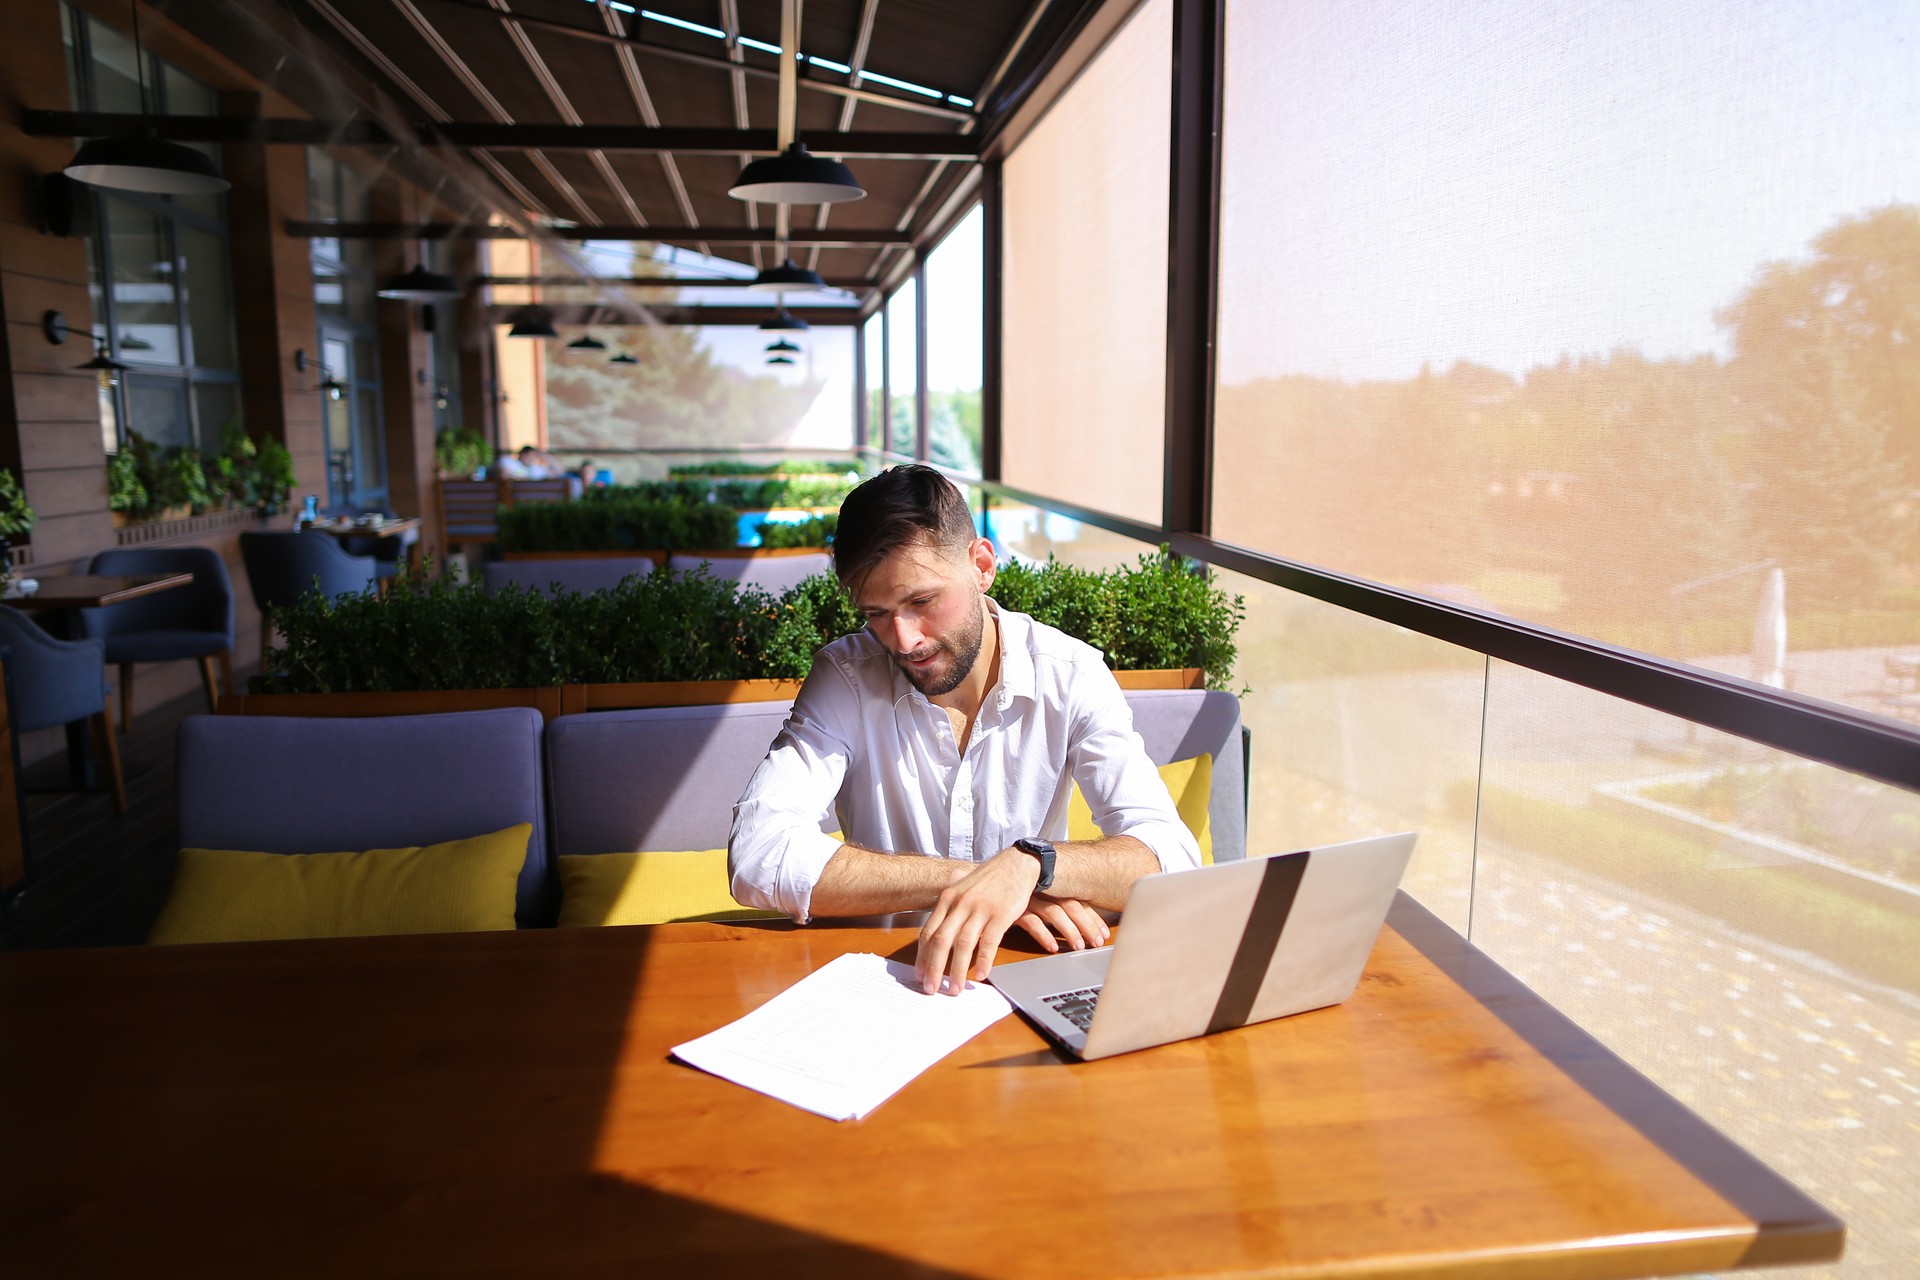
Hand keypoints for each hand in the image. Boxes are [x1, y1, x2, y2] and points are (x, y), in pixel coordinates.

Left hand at [915, 848, 1041, 994]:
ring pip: (963, 944)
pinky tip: (981, 975)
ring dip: (957, 970)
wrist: (1016, 864)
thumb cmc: (988, 881)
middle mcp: (961, 904)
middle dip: (934, 968)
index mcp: (948, 899)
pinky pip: (989, 942)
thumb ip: (950, 912)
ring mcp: (980, 909)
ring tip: (955, 989)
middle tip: (931, 989)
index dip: (922, 956)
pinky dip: (984, 961)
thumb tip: (935, 938)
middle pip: (941, 941)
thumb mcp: (962, 891)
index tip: (919, 974)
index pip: (929, 932)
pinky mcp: (1001, 914)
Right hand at [1011, 895, 1109, 953]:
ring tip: (1079, 947)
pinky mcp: (1011, 908)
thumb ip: (1050, 905)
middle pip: (1071, 906)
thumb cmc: (1007, 891)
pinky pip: (1031, 922)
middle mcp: (1041, 890)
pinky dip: (1044, 935)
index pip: (1078, 900)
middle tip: (1097, 943)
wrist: (973, 880)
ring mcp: (1027, 898)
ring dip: (1069, 931)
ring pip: (1054, 913)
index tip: (1104, 933)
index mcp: (1050, 886)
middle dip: (1087, 925)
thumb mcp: (1033, 896)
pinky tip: (1051, 947)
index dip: (1092, 918)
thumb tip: (1074, 924)